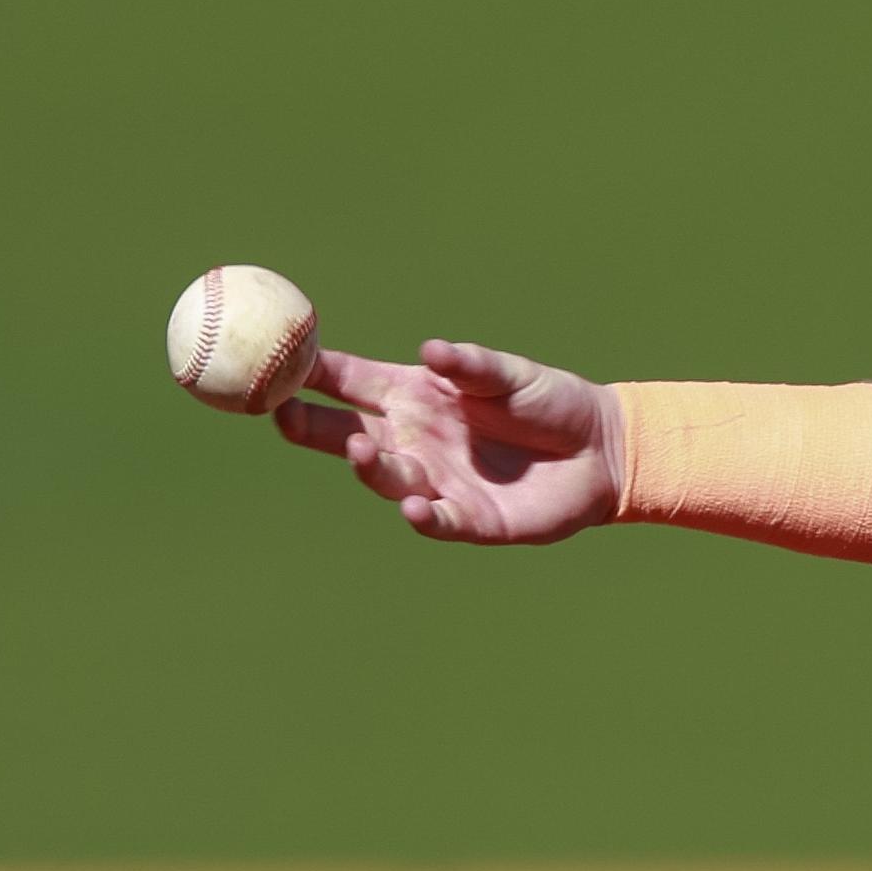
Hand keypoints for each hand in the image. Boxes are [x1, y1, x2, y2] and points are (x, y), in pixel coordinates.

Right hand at [273, 339, 625, 544]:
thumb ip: (472, 365)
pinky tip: (416, 505)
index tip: (270, 362)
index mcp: (413, 396)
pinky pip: (435, 519)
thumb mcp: (510, 374)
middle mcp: (412, 440)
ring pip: (385, 478)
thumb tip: (433, 351)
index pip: (348, 383)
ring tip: (364, 451)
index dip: (308, 375)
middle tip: (281, 415)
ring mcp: (435, 480)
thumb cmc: (549, 401)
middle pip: (344, 435)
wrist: (601, 450)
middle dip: (309, 426)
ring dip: (370, 468)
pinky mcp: (468, 518)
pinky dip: (423, 515)